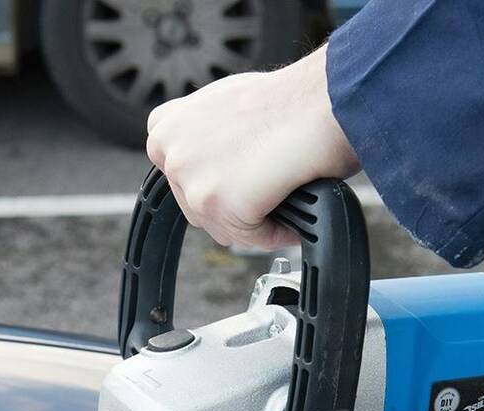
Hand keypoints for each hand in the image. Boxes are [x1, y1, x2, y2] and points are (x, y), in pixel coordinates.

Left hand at [146, 45, 359, 247]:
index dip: (209, 180)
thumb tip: (213, 160)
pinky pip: (249, 237)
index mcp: (166, 127)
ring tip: (280, 197)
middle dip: (230, 206)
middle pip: (197, 208)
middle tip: (263, 190)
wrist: (317, 104)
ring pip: (222, 227)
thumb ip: (203, 135)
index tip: (231, 181)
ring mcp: (192, 183)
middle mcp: (172, 155)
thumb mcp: (224, 103)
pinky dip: (275, 232)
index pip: (176, 175)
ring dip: (253, 221)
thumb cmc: (285, 101)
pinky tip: (290, 210)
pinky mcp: (218, 205)